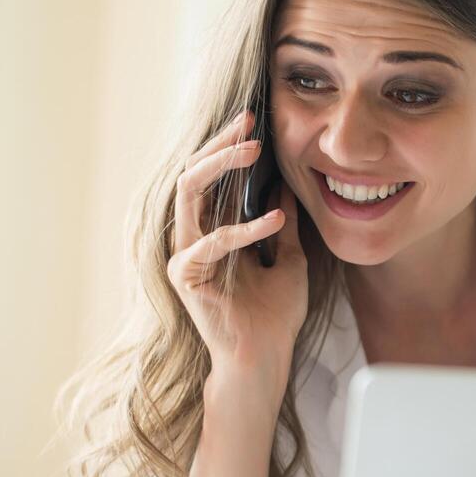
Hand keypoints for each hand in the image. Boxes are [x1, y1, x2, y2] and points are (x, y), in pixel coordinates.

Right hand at [167, 108, 307, 391]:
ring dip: (221, 166)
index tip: (256, 120)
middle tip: (248, 121)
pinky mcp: (186, 276)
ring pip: (189, 193)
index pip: (214, 176)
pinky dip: (244, 228)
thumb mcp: (289, 257)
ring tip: (255, 150)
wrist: (266, 356)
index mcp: (214, 230)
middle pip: (194, 174)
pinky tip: (275, 219)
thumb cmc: (274, 314)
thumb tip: (285, 186)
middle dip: (220, 143)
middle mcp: (194, 236)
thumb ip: (283, 222)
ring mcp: (186, 254)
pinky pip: (210, 242)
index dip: (230, 146)